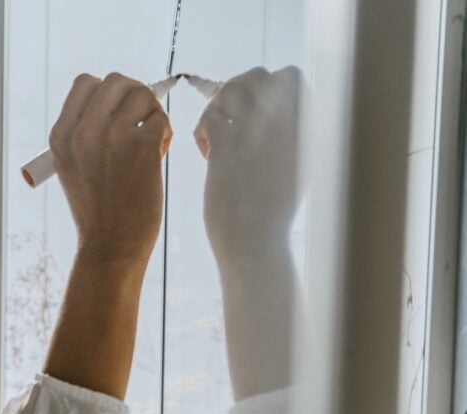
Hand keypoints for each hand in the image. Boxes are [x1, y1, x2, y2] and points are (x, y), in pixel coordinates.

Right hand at [49, 73, 171, 267]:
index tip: (116, 113)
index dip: (107, 93)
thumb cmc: (97, 210)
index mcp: (61, 135)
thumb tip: (117, 102)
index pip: (85, 83)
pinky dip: (163, 132)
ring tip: (148, 139)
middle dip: (132, 96)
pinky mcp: (140, 144)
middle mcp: (82, 131)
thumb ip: (83, 133)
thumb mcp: (72, 167)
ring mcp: (111, 135)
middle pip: (115, 80)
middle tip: (138, 120)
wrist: (110, 245)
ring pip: (141, 93)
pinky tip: (157, 154)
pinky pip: (159, 118)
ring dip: (150, 112)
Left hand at [194, 66, 306, 257]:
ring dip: (216, 108)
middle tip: (228, 122)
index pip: (290, 77)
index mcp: (306, 125)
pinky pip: (209, 116)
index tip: (254, 115)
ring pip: (231, 88)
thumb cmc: (273, 213)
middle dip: (236, 91)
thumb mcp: (299, 168)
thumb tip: (276, 114)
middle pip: (258, 75)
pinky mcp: (229, 147)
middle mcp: (285, 122)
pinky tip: (207, 154)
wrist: (256, 243)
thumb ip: (292, 136)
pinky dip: (201, 130)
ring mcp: (257, 132)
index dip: (266, 88)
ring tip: (216, 137)